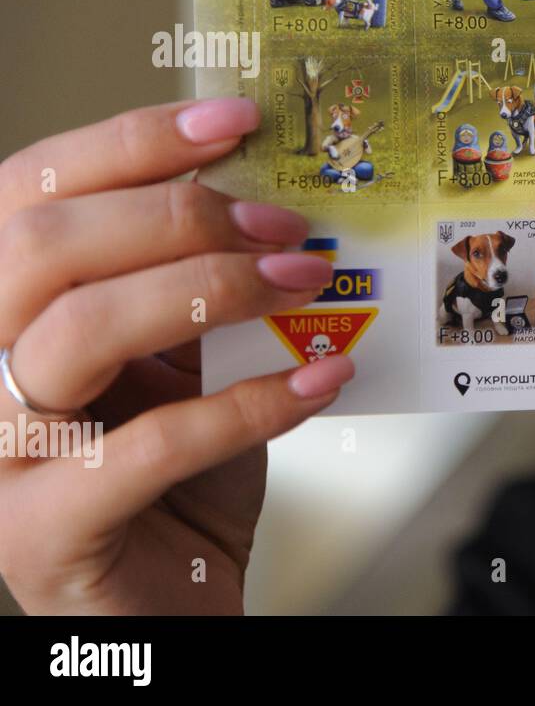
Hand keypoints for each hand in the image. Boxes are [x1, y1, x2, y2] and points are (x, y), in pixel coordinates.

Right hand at [0, 98, 354, 613]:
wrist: (169, 597)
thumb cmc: (175, 474)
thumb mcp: (180, 359)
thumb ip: (188, 284)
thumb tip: (266, 200)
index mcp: (1, 309)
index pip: (28, 191)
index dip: (129, 142)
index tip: (234, 119)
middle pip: (43, 246)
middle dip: (180, 216)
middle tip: (286, 227)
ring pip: (79, 332)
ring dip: (212, 291)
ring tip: (306, 283)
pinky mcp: (41, 533)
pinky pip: (148, 447)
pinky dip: (250, 404)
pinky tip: (321, 381)